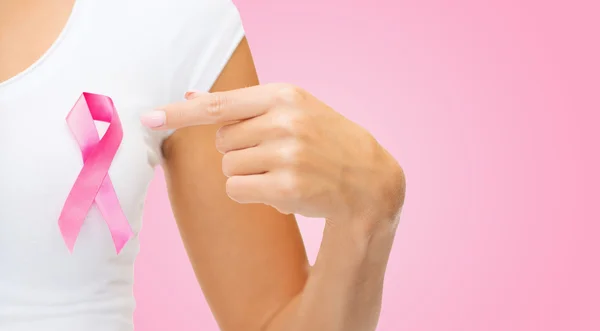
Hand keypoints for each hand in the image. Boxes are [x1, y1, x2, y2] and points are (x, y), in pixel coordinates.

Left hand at [141, 84, 404, 229]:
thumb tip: (193, 95)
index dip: (180, 112)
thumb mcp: (294, 110)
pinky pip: (238, 190)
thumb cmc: (326, 140)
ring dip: (247, 173)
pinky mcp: (287, 186)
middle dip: (239, 149)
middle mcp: (285, 121)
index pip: (220, 103)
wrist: (368, 178)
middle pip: (221, 140)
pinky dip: (252, 192)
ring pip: (228, 167)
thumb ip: (244, 105)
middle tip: (274, 153)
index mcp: (284, 95)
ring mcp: (287, 154)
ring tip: (283, 170)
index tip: (149, 117)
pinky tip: (282, 188)